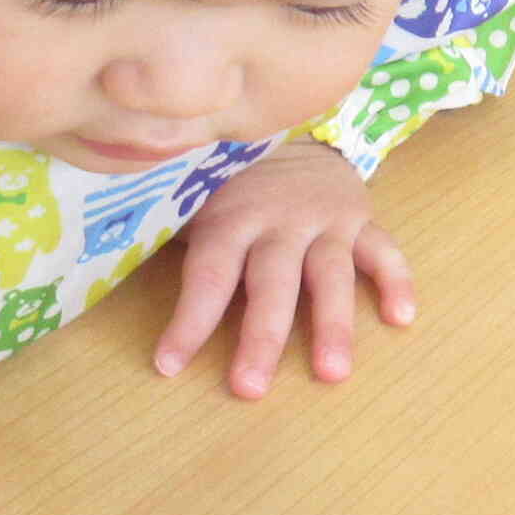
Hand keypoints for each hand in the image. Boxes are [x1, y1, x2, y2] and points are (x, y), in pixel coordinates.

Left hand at [157, 142, 413, 397]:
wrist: (289, 125)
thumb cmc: (229, 180)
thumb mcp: (193, 197)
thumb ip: (175, 236)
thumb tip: (113, 271)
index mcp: (229, 219)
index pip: (208, 276)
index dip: (189, 321)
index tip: (169, 366)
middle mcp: (277, 221)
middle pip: (270, 285)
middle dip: (261, 338)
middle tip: (250, 388)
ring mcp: (323, 220)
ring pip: (329, 275)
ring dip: (333, 325)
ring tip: (332, 373)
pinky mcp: (359, 218)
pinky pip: (383, 250)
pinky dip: (395, 280)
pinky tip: (401, 317)